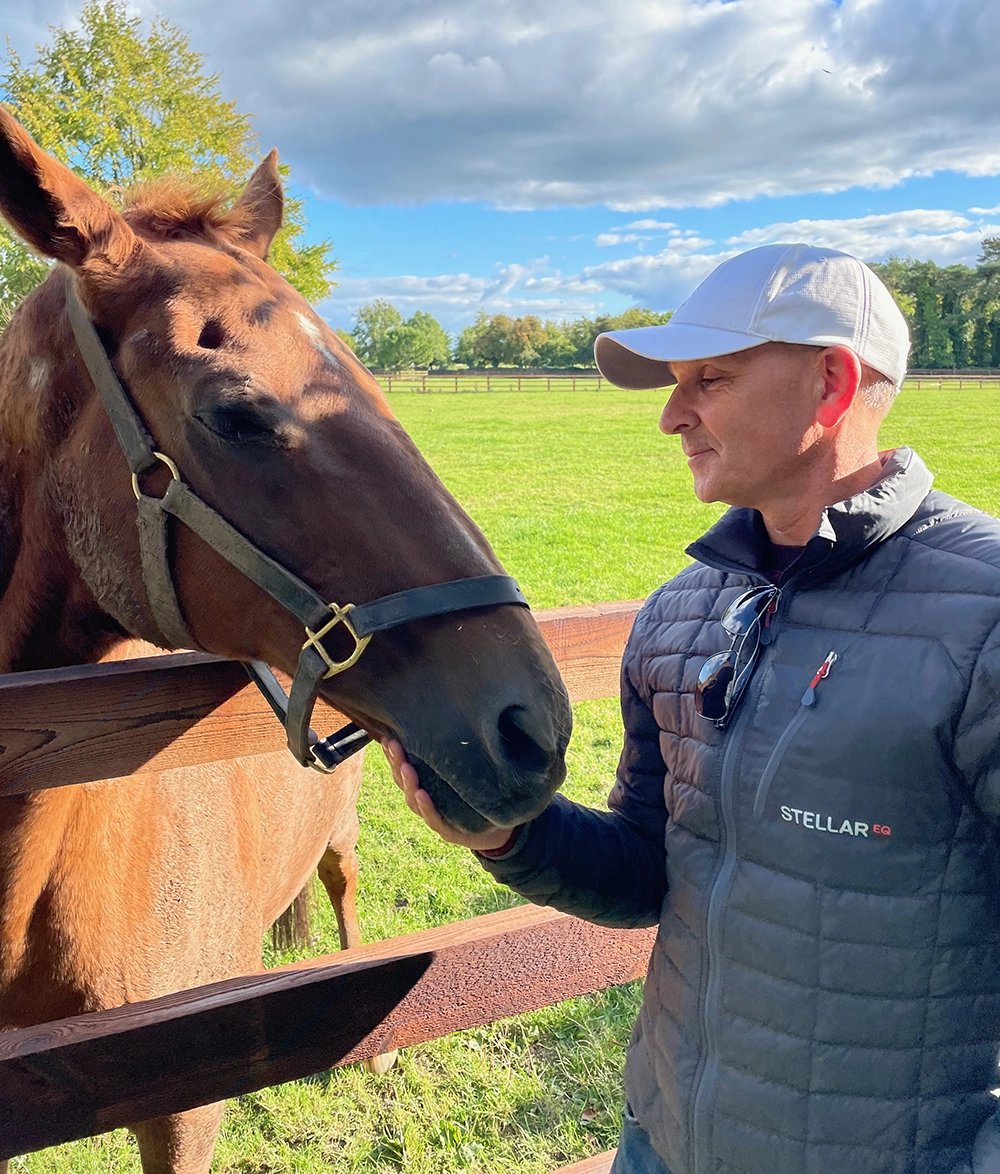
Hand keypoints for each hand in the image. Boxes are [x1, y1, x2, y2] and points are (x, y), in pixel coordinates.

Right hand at [381, 739, 515, 851]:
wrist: (498, 830)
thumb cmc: (477, 796)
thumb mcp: (465, 771)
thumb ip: (455, 752)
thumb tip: (454, 718)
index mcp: (426, 785)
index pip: (403, 768)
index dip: (392, 755)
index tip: (387, 736)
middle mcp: (425, 801)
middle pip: (404, 782)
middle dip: (396, 763)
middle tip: (392, 743)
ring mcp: (435, 817)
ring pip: (414, 800)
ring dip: (409, 783)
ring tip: (405, 766)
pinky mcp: (449, 831)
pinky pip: (434, 819)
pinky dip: (427, 807)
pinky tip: (422, 794)